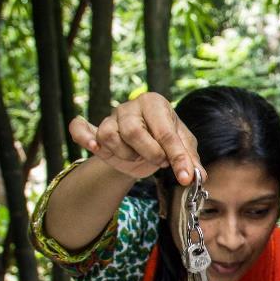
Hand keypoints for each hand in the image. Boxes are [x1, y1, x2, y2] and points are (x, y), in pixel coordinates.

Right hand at [69, 92, 201, 184]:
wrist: (143, 144)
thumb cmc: (164, 139)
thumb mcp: (183, 145)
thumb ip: (190, 159)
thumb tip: (197, 176)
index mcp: (155, 103)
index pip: (166, 132)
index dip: (177, 157)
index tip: (185, 177)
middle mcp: (131, 106)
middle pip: (134, 132)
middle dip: (150, 153)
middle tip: (160, 161)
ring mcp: (111, 117)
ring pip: (111, 137)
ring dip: (126, 155)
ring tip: (137, 156)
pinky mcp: (96, 131)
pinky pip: (81, 130)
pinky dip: (83, 137)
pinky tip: (95, 147)